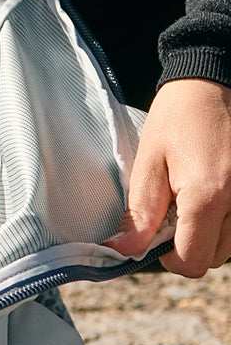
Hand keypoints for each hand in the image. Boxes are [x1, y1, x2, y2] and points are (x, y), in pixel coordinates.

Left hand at [104, 78, 230, 276]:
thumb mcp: (148, 164)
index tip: (154, 239)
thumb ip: (139, 213)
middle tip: (170, 216)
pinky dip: (224, 221)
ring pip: (230, 245)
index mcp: (209, 198)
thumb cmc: (178, 118)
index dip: (168, 259)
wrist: (214, 81)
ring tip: (189, 201)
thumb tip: (124, 250)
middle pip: (213, 258)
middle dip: (188, 248)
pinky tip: (208, 196)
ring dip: (207, 235)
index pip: (192, 262)